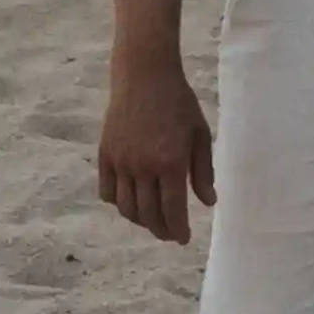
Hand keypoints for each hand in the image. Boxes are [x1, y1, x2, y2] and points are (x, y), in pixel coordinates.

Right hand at [98, 60, 215, 243]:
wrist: (144, 75)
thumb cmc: (178, 102)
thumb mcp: (200, 133)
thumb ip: (203, 171)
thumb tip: (208, 202)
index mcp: (170, 162)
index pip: (172, 209)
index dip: (178, 229)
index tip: (183, 239)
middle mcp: (142, 166)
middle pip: (148, 214)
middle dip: (160, 230)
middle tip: (170, 234)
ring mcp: (120, 162)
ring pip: (126, 207)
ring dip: (140, 221)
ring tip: (152, 220)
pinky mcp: (105, 155)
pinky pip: (107, 192)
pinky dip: (118, 203)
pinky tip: (131, 201)